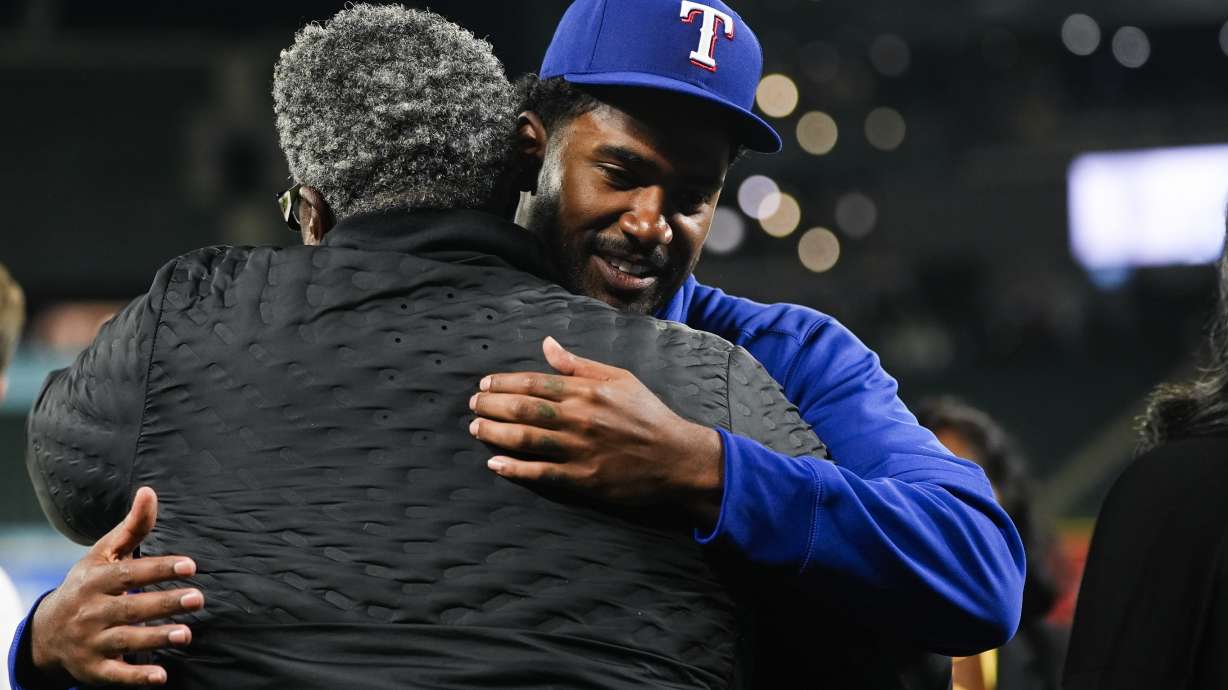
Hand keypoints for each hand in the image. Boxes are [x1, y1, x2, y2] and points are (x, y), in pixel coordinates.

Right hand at [30, 487, 203, 685]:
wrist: (46, 632)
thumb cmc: (87, 586)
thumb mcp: (103, 556)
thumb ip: (132, 528)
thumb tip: (149, 491)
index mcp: (95, 581)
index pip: (129, 573)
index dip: (159, 569)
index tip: (191, 566)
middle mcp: (91, 612)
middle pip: (131, 607)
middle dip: (165, 604)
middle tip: (198, 598)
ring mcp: (91, 642)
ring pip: (126, 640)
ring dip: (156, 638)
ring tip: (187, 634)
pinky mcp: (93, 669)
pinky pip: (116, 675)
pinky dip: (137, 677)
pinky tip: (162, 676)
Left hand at [469, 337, 723, 524]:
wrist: (677, 457)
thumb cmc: (648, 415)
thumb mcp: (619, 378)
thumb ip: (579, 364)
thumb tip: (547, 345)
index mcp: (587, 391)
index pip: (534, 382)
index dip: (504, 382)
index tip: (484, 383)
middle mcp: (580, 418)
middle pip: (523, 409)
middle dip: (491, 405)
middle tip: (473, 404)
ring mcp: (580, 450)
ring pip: (526, 439)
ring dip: (495, 433)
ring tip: (476, 429)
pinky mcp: (583, 479)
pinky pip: (541, 473)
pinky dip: (515, 469)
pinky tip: (494, 464)